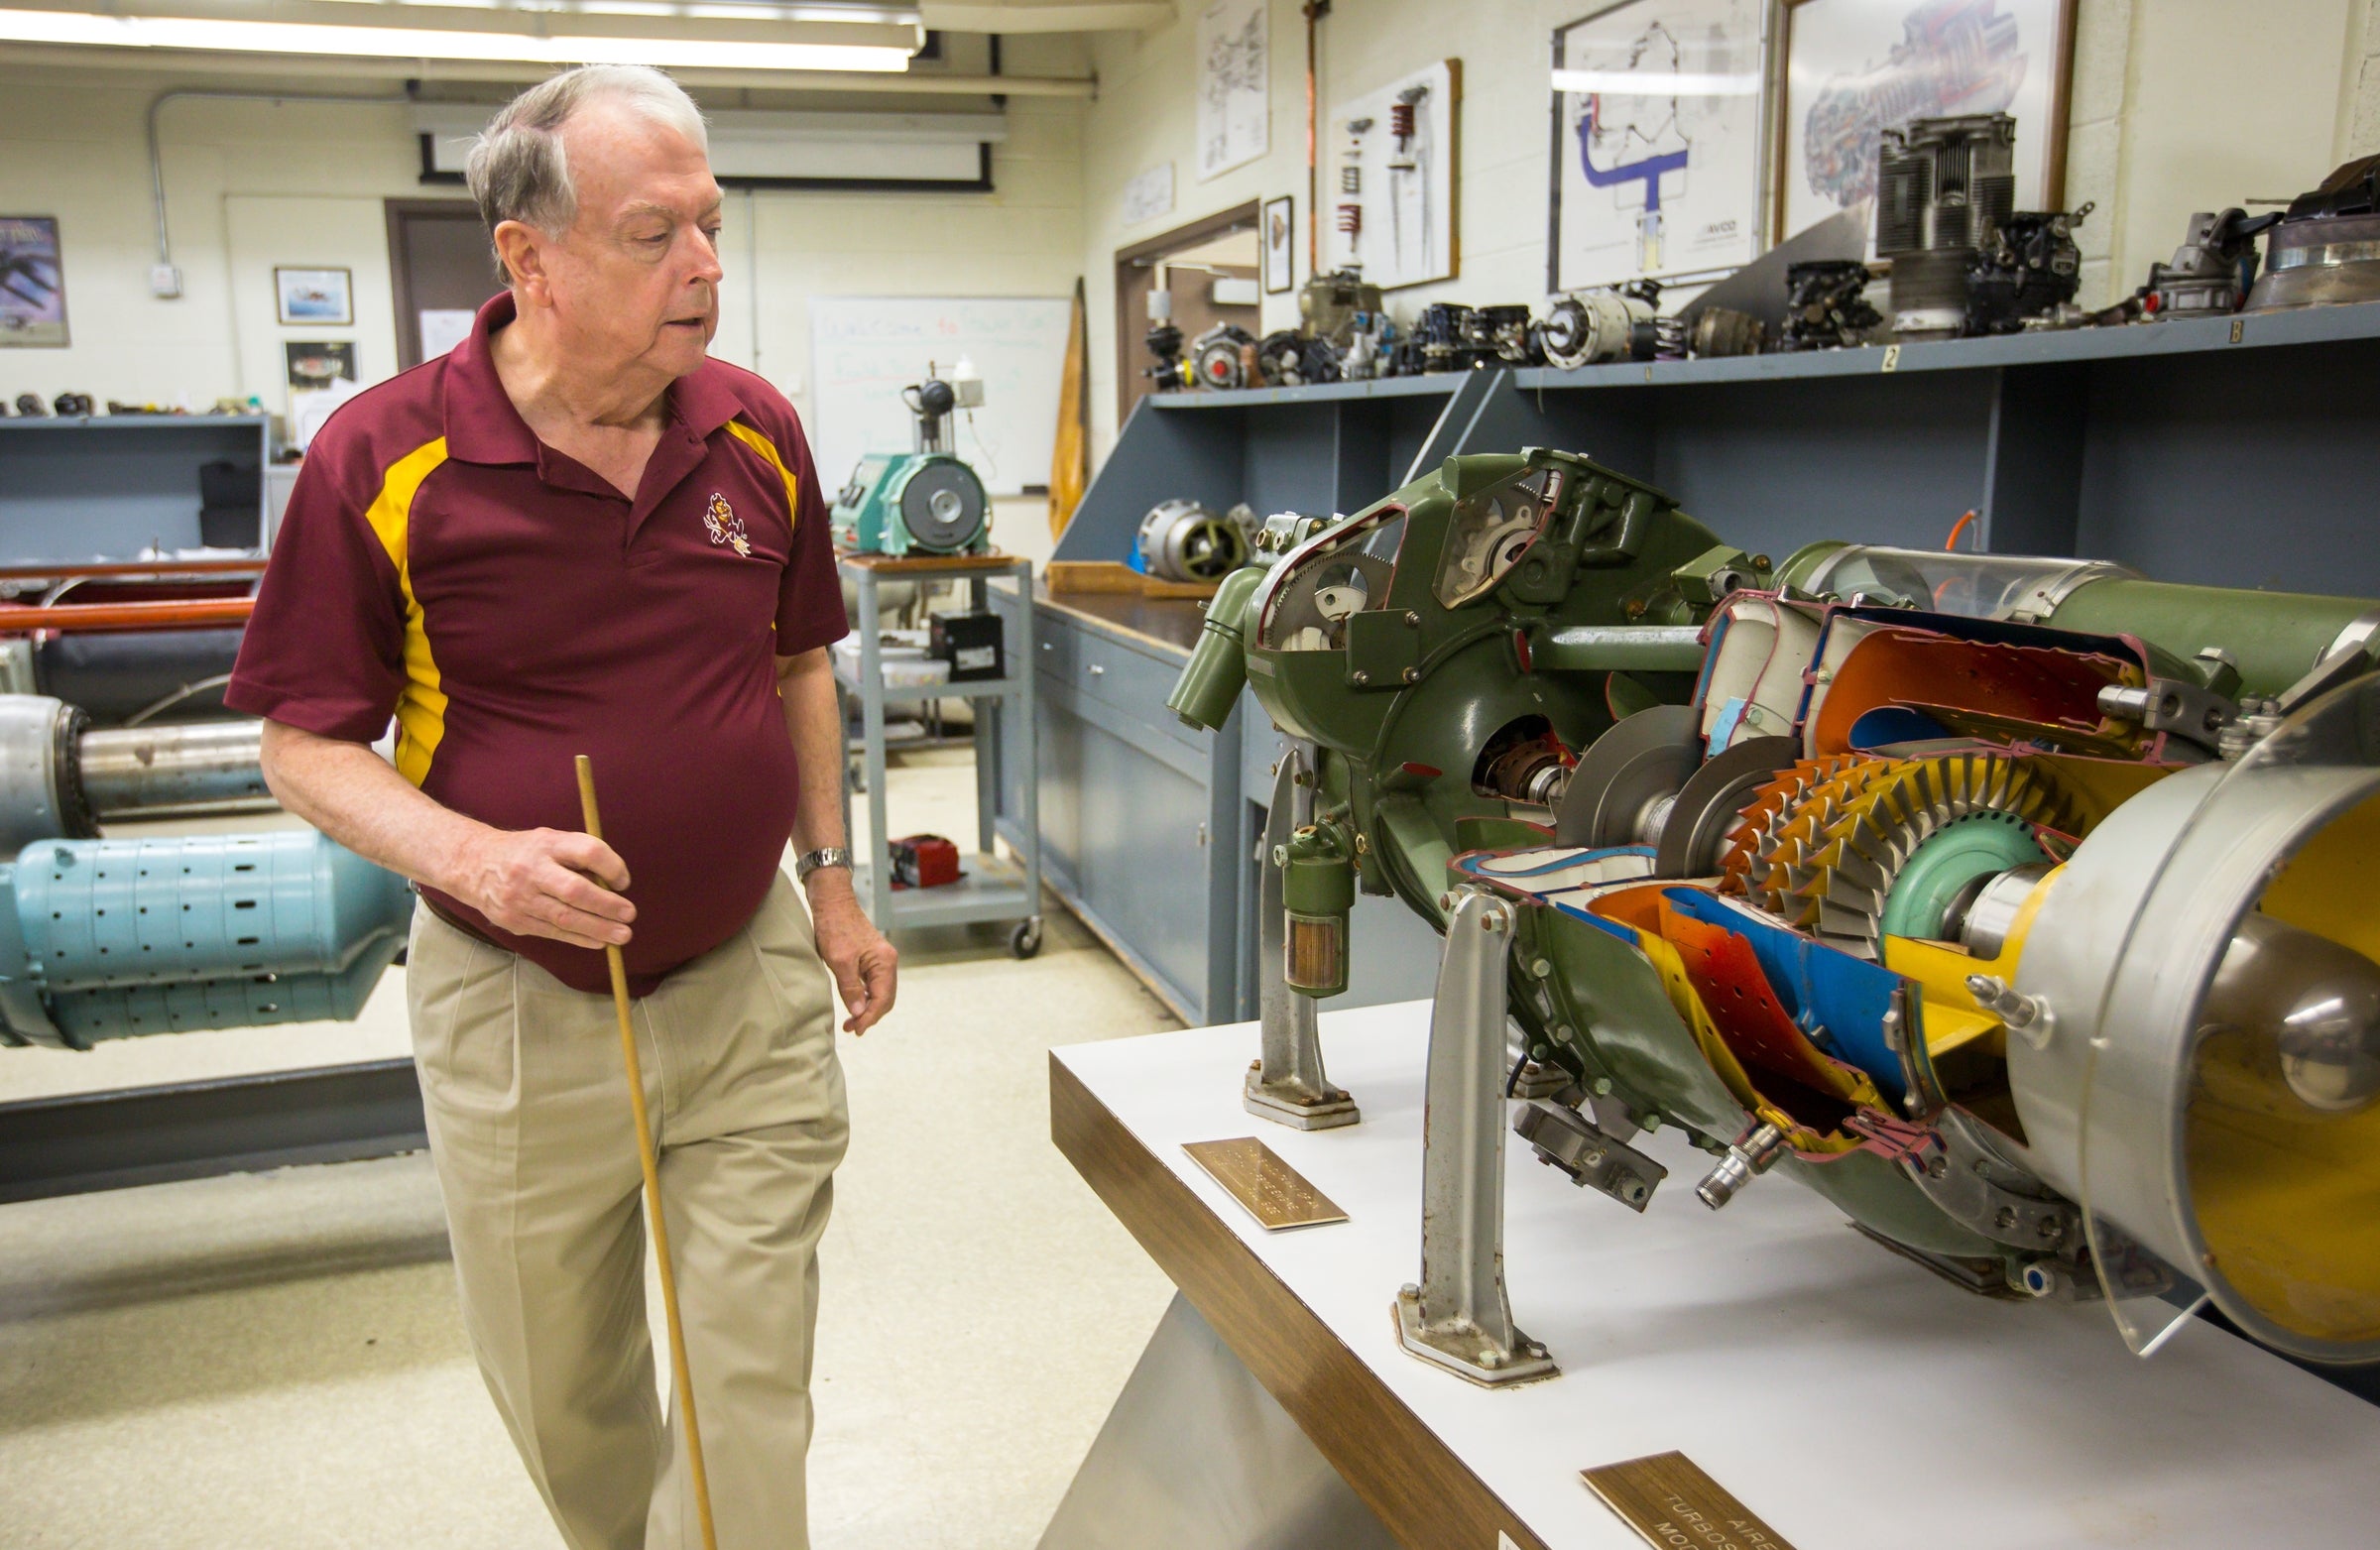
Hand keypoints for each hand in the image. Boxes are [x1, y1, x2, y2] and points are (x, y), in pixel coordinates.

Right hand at [445, 825, 634, 950]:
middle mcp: (531, 870)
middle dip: (606, 905)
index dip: (611, 866)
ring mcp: (520, 898)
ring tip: (622, 935)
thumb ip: (579, 857)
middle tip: (629, 914)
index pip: (586, 851)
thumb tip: (614, 885)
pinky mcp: (514, 921)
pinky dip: (579, 938)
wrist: (473, 865)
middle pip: (575, 890)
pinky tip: (598, 942)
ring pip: (564, 918)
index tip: (623, 881)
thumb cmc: (525, 853)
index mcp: (546, 844)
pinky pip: (553, 932)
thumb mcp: (550, 841)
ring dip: (598, 929)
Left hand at [807, 874, 896, 1033]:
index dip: (869, 1018)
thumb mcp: (839, 961)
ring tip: (850, 1020)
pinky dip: (866, 997)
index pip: (882, 1000)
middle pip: (886, 999)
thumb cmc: (835, 927)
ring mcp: (880, 960)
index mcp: (884, 962)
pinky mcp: (871, 958)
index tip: (854, 1029)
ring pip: (880, 993)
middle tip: (851, 1028)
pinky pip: (874, 984)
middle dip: (870, 1016)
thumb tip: (858, 1012)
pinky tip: (854, 1003)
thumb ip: (851, 988)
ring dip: (867, 1008)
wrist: (832, 902)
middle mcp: (887, 961)